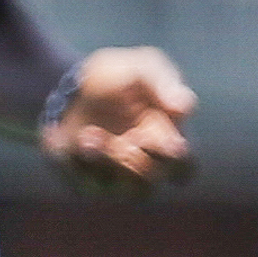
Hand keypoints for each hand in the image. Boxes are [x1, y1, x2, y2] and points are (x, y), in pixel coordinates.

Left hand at [40, 43, 197, 195]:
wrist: (73, 86)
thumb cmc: (121, 78)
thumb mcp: (143, 67)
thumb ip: (164, 82)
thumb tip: (184, 107)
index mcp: (167, 144)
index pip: (184, 167)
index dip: (178, 160)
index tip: (168, 142)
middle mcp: (143, 169)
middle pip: (150, 185)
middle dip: (138, 163)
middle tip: (129, 139)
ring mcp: (113, 179)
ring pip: (118, 189)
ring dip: (108, 162)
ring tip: (92, 135)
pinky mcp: (83, 179)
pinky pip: (85, 182)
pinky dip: (82, 160)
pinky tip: (79, 138)